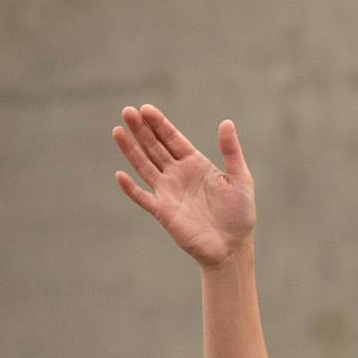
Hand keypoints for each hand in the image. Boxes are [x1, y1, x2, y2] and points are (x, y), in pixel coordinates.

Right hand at [113, 104, 255, 266]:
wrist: (233, 247)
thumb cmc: (239, 214)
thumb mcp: (240, 179)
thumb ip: (231, 152)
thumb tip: (226, 122)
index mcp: (195, 163)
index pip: (172, 139)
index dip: (159, 124)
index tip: (146, 109)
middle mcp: (177, 174)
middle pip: (154, 147)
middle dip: (141, 130)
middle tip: (127, 111)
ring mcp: (168, 192)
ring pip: (144, 166)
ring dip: (130, 150)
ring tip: (118, 131)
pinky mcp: (163, 212)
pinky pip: (143, 198)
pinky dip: (131, 188)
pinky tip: (120, 175)